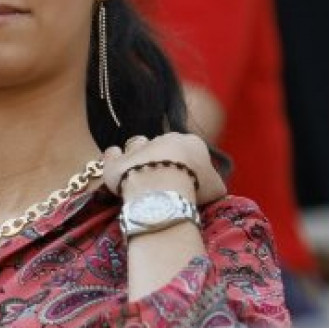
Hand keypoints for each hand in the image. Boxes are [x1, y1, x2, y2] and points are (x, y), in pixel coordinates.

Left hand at [103, 133, 226, 206]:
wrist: (162, 184)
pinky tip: (116, 169)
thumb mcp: (217, 187)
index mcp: (191, 142)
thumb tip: (213, 188)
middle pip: (163, 145)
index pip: (189, 148)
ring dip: (137, 154)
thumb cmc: (194, 185)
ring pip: (136, 144)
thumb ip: (215, 184)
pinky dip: (113, 159)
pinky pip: (111, 154)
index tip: (185, 179)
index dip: (187, 164)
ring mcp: (138, 148)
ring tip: (138, 173)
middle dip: (162, 159)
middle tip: (163, 181)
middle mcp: (163, 139)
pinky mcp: (116, 160)